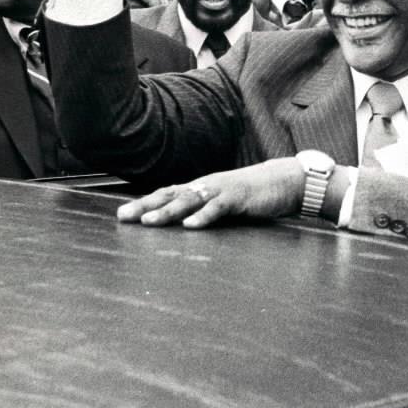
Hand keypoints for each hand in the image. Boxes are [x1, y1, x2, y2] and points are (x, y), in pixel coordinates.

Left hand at [117, 158, 303, 228]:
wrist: (285, 181)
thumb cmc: (254, 193)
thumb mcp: (224, 201)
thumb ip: (205, 210)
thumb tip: (183, 224)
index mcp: (202, 187)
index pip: (168, 194)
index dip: (145, 203)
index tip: (122, 215)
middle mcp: (207, 186)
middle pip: (171, 195)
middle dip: (146, 205)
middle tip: (124, 217)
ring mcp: (222, 190)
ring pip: (190, 200)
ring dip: (168, 211)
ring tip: (149, 221)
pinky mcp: (239, 198)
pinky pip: (219, 208)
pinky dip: (204, 217)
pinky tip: (190, 226)